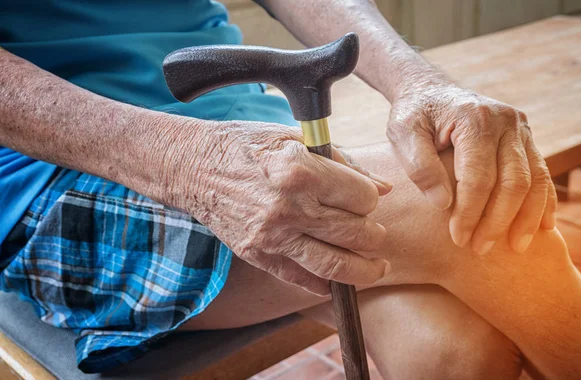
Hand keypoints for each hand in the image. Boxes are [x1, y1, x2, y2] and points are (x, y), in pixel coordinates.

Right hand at [162, 120, 391, 295]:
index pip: (361, 197)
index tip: (366, 198)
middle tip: (376, 234)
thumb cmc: (246, 146)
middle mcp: (288, 208)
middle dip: (374, 235)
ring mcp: (272, 236)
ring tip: (376, 267)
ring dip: (364, 270)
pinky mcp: (258, 255)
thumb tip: (382, 188)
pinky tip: (338, 280)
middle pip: (355, 233)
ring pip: (335, 265)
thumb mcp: (295, 139)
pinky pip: (301, 278)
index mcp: (300, 171)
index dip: (370, 198)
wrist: (193, 167)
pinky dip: (325, 284)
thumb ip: (343, 164)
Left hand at [387, 84, 556, 254]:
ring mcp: (520, 129)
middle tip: (480, 248)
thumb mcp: (403, 133)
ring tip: (515, 247)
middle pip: (513, 181)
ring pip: (534, 180)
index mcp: (474, 119)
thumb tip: (442, 204)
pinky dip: (543, 202)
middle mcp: (505, 122)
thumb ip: (420, 166)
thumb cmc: (414, 114)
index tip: (457, 238)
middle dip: (498, 221)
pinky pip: (541, 173)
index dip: (469, 212)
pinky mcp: (525, 138)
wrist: (430, 89)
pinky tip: (541, 227)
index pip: (478, 177)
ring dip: (526, 217)